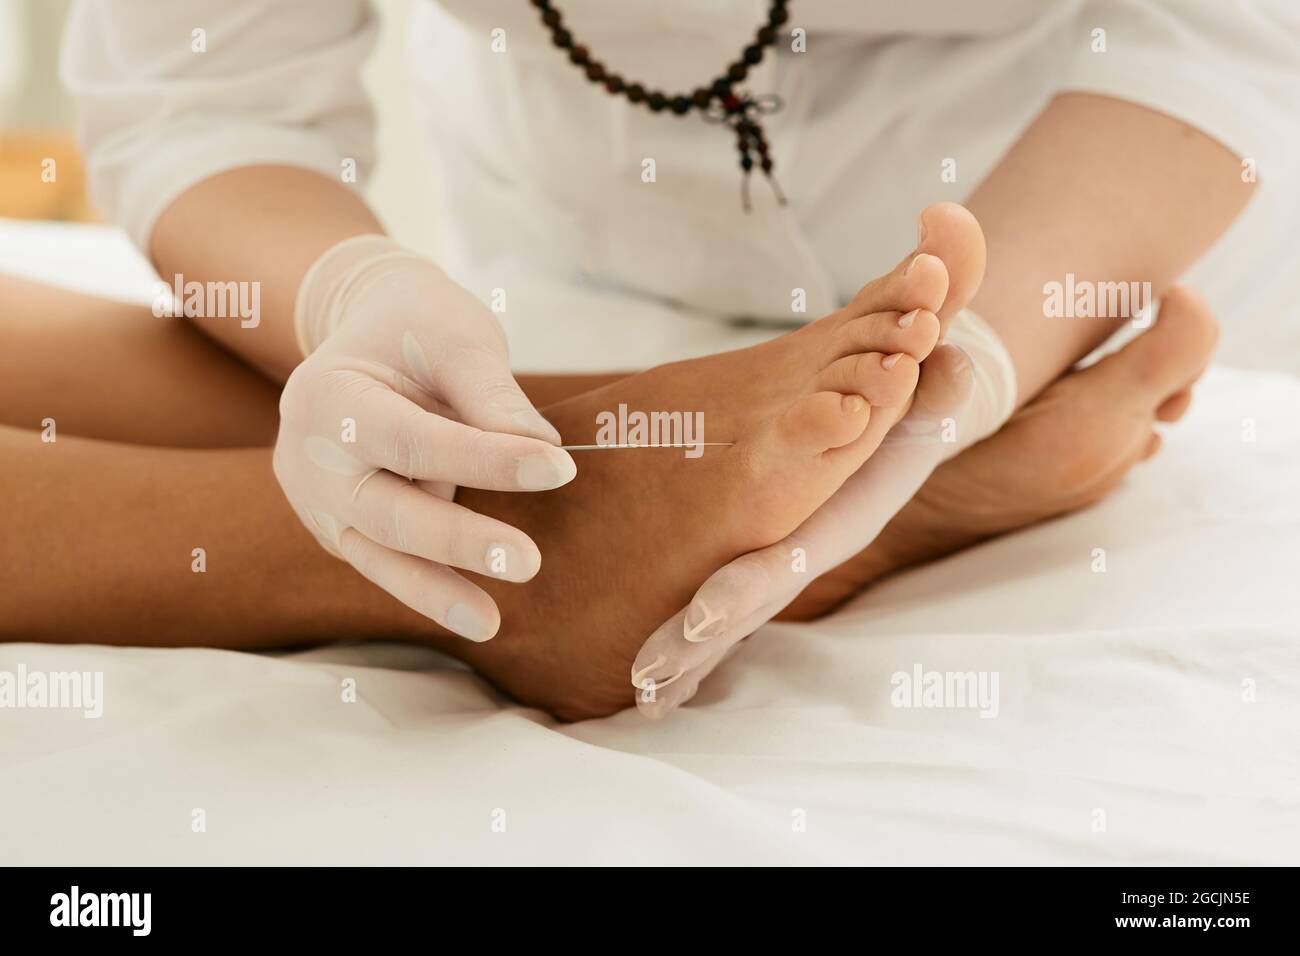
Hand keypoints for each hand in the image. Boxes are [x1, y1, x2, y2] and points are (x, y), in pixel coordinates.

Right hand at [273, 236, 575, 641]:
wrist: (369, 334)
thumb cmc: (416, 329)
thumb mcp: (455, 337)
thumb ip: (492, 394)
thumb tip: (544, 451)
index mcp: (325, 397)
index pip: (412, 440)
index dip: (485, 458)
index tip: (558, 467)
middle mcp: (308, 459)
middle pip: (387, 511)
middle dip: (458, 540)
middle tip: (528, 562)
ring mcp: (319, 503)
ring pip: (380, 555)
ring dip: (436, 591)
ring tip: (490, 624)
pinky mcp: (343, 530)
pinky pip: (389, 563)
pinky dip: (430, 588)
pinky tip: (476, 615)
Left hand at [631, 346, 974, 714]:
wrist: (916, 428)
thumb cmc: (917, 411)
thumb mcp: (932, 396)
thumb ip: (939, 390)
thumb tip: (955, 359)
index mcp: (835, 522)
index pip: (785, 560)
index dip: (745, 587)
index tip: (700, 619)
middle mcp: (808, 552)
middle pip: (747, 608)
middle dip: (697, 647)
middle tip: (645, 682)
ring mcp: (789, 562)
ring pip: (734, 620)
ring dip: (692, 661)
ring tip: (646, 702)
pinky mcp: (774, 562)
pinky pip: (732, 610)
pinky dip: (700, 650)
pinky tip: (665, 688)